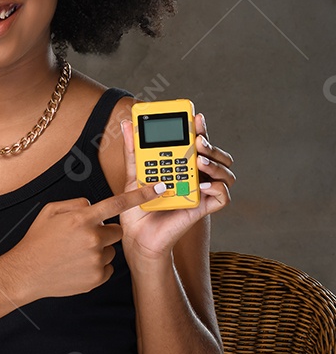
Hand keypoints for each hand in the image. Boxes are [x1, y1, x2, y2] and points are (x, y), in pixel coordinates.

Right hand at [3, 183, 166, 300]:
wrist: (26, 273)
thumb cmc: (37, 241)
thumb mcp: (50, 211)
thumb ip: (76, 204)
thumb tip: (92, 206)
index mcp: (82, 219)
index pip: (119, 203)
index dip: (142, 195)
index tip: (159, 188)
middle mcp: (92, 238)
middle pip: (116, 231)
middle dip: (105, 232)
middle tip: (84, 237)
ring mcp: (96, 260)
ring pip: (110, 250)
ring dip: (99, 250)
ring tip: (75, 254)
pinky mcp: (97, 278)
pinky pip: (107, 267)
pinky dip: (96, 266)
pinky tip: (77, 266)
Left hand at [118, 112, 235, 263]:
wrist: (137, 236)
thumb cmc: (138, 208)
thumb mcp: (133, 175)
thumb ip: (133, 151)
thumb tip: (126, 125)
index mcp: (182, 166)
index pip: (197, 143)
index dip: (200, 129)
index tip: (195, 117)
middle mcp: (195, 177)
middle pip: (216, 155)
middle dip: (210, 144)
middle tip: (197, 141)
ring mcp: (201, 192)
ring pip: (225, 174)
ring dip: (216, 163)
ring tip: (199, 160)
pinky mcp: (203, 209)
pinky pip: (222, 197)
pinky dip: (217, 188)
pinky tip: (201, 184)